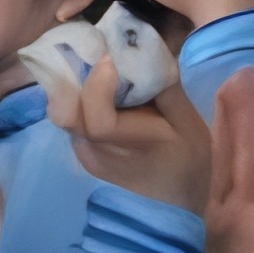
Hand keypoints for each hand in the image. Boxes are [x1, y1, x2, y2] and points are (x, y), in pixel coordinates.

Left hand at [53, 54, 211, 213]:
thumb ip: (166, 87)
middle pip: (66, 111)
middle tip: (101, 56)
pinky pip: (71, 116)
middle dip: (78, 78)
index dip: (99, 84)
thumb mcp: (189, 125)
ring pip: (63, 111)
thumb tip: (144, 47)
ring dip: (76, 83)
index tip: (113, 58)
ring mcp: (82, 152)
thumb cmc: (187, 163)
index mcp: (128, 148)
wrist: (172, 205)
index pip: (96, 118)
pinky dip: (79, 96)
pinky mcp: (78, 148)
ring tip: (100, 66)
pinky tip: (99, 86)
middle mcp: (94, 152)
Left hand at [192, 68, 253, 252]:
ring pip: (223, 159)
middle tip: (242, 71)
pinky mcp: (210, 226)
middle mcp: (240, 209)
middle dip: (244, 110)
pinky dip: (219, 150)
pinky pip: (215, 176)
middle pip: (242, 149)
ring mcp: (219, 216)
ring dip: (227, 123)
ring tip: (228, 89)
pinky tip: (219, 139)